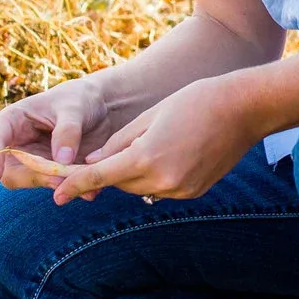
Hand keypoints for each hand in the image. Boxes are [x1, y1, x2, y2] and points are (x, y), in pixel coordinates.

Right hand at [0, 74, 115, 187]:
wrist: (101, 108)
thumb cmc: (79, 99)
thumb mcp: (74, 108)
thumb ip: (67, 131)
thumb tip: (61, 161)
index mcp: (13, 121)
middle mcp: (19, 145)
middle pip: (11, 172)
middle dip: (32, 177)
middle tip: (58, 179)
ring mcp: (35, 162)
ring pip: (34, 182)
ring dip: (55, 185)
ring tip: (80, 184)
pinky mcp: (54, 173)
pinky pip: (57, 188)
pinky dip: (73, 189)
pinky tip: (91, 191)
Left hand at [50, 73, 268, 204]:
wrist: (243, 109)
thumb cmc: (194, 102)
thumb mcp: (149, 116)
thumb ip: (118, 143)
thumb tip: (94, 164)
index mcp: (147, 157)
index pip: (100, 177)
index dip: (74, 186)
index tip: (55, 197)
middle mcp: (164, 180)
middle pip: (121, 183)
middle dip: (112, 170)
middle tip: (119, 148)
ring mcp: (181, 190)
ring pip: (141, 188)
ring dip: (136, 172)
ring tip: (156, 142)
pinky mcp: (195, 192)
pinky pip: (163, 189)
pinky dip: (157, 176)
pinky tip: (173, 152)